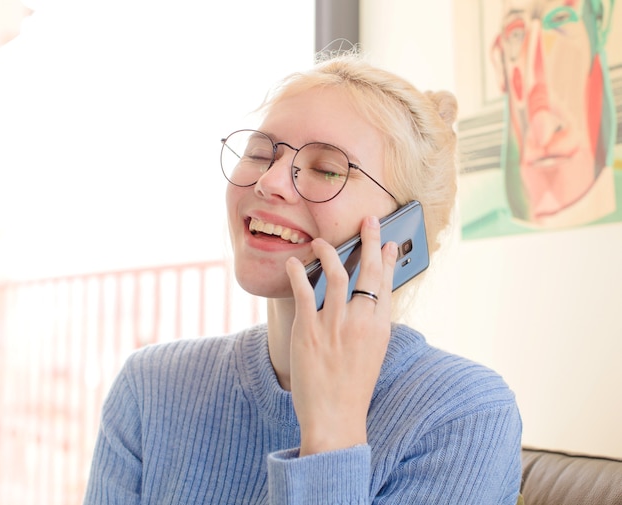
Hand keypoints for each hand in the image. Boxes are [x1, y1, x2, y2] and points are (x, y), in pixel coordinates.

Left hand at [285, 216, 397, 455]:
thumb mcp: (373, 353)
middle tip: (368, 220)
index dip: (387, 258)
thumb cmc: (354, 386)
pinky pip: (303, 292)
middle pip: (368, 271)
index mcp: (380, 327)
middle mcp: (361, 322)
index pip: (386, 282)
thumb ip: (372, 323)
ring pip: (335, 274)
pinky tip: (294, 263)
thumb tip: (369, 297)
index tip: (387, 241)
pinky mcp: (308, 331)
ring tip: (320, 242)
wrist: (335, 417)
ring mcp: (334, 325)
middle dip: (369, 240)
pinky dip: (298, 273)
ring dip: (328, 251)